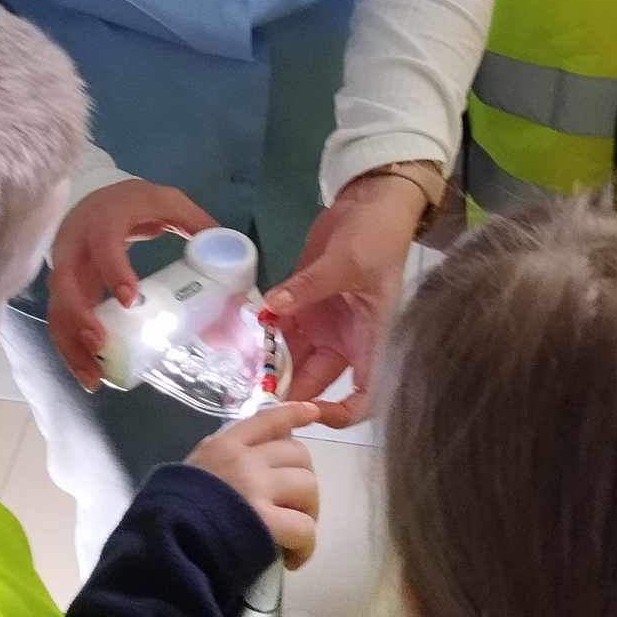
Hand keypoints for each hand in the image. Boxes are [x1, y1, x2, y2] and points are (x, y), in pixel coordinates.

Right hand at [49, 179, 217, 388]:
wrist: (99, 198)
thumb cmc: (135, 202)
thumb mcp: (167, 202)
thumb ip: (196, 221)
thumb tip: (226, 250)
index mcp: (104, 219)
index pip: (103, 243)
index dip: (113, 270)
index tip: (129, 301)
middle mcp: (75, 244)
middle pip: (65, 282)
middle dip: (78, 316)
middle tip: (100, 344)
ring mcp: (65, 268)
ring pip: (57, 309)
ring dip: (71, 345)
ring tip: (94, 378)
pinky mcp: (65, 290)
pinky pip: (61, 321)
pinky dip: (71, 349)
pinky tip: (90, 374)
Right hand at [186, 402, 320, 569]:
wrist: (164, 544)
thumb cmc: (170, 514)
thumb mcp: (191, 472)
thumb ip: (220, 463)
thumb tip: (253, 465)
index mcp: (223, 446)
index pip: (266, 420)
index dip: (293, 414)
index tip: (313, 411)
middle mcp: (243, 460)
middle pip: (298, 454)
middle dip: (305, 479)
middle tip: (296, 507)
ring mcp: (256, 488)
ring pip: (308, 486)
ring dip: (308, 512)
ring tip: (295, 534)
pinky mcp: (266, 522)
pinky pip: (304, 528)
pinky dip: (305, 545)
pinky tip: (293, 558)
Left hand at [262, 175, 423, 426]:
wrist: (370, 203)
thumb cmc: (376, 235)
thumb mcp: (346, 261)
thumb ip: (309, 286)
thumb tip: (274, 309)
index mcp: (371, 338)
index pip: (364, 395)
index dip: (340, 413)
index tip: (306, 410)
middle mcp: (347, 340)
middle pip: (317, 380)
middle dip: (287, 389)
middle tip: (252, 391)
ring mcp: (324, 323)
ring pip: (294, 358)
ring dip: (270, 364)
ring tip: (240, 368)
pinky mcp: (304, 304)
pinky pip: (281, 329)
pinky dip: (264, 335)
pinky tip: (243, 337)